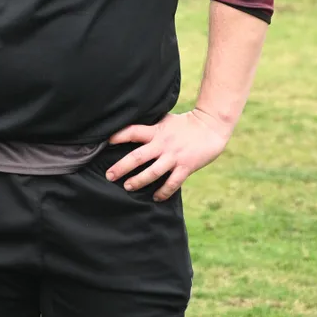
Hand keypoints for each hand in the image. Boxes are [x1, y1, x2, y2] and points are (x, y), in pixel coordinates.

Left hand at [106, 109, 232, 200]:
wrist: (211, 127)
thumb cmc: (185, 123)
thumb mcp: (165, 120)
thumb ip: (151, 126)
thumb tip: (132, 130)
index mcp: (156, 131)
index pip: (133, 132)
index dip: (119, 136)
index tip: (106, 142)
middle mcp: (162, 144)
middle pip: (138, 157)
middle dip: (122, 167)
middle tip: (109, 176)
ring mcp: (174, 157)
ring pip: (152, 172)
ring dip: (138, 181)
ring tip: (128, 187)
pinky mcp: (186, 167)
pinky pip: (172, 183)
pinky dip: (163, 191)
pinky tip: (155, 197)